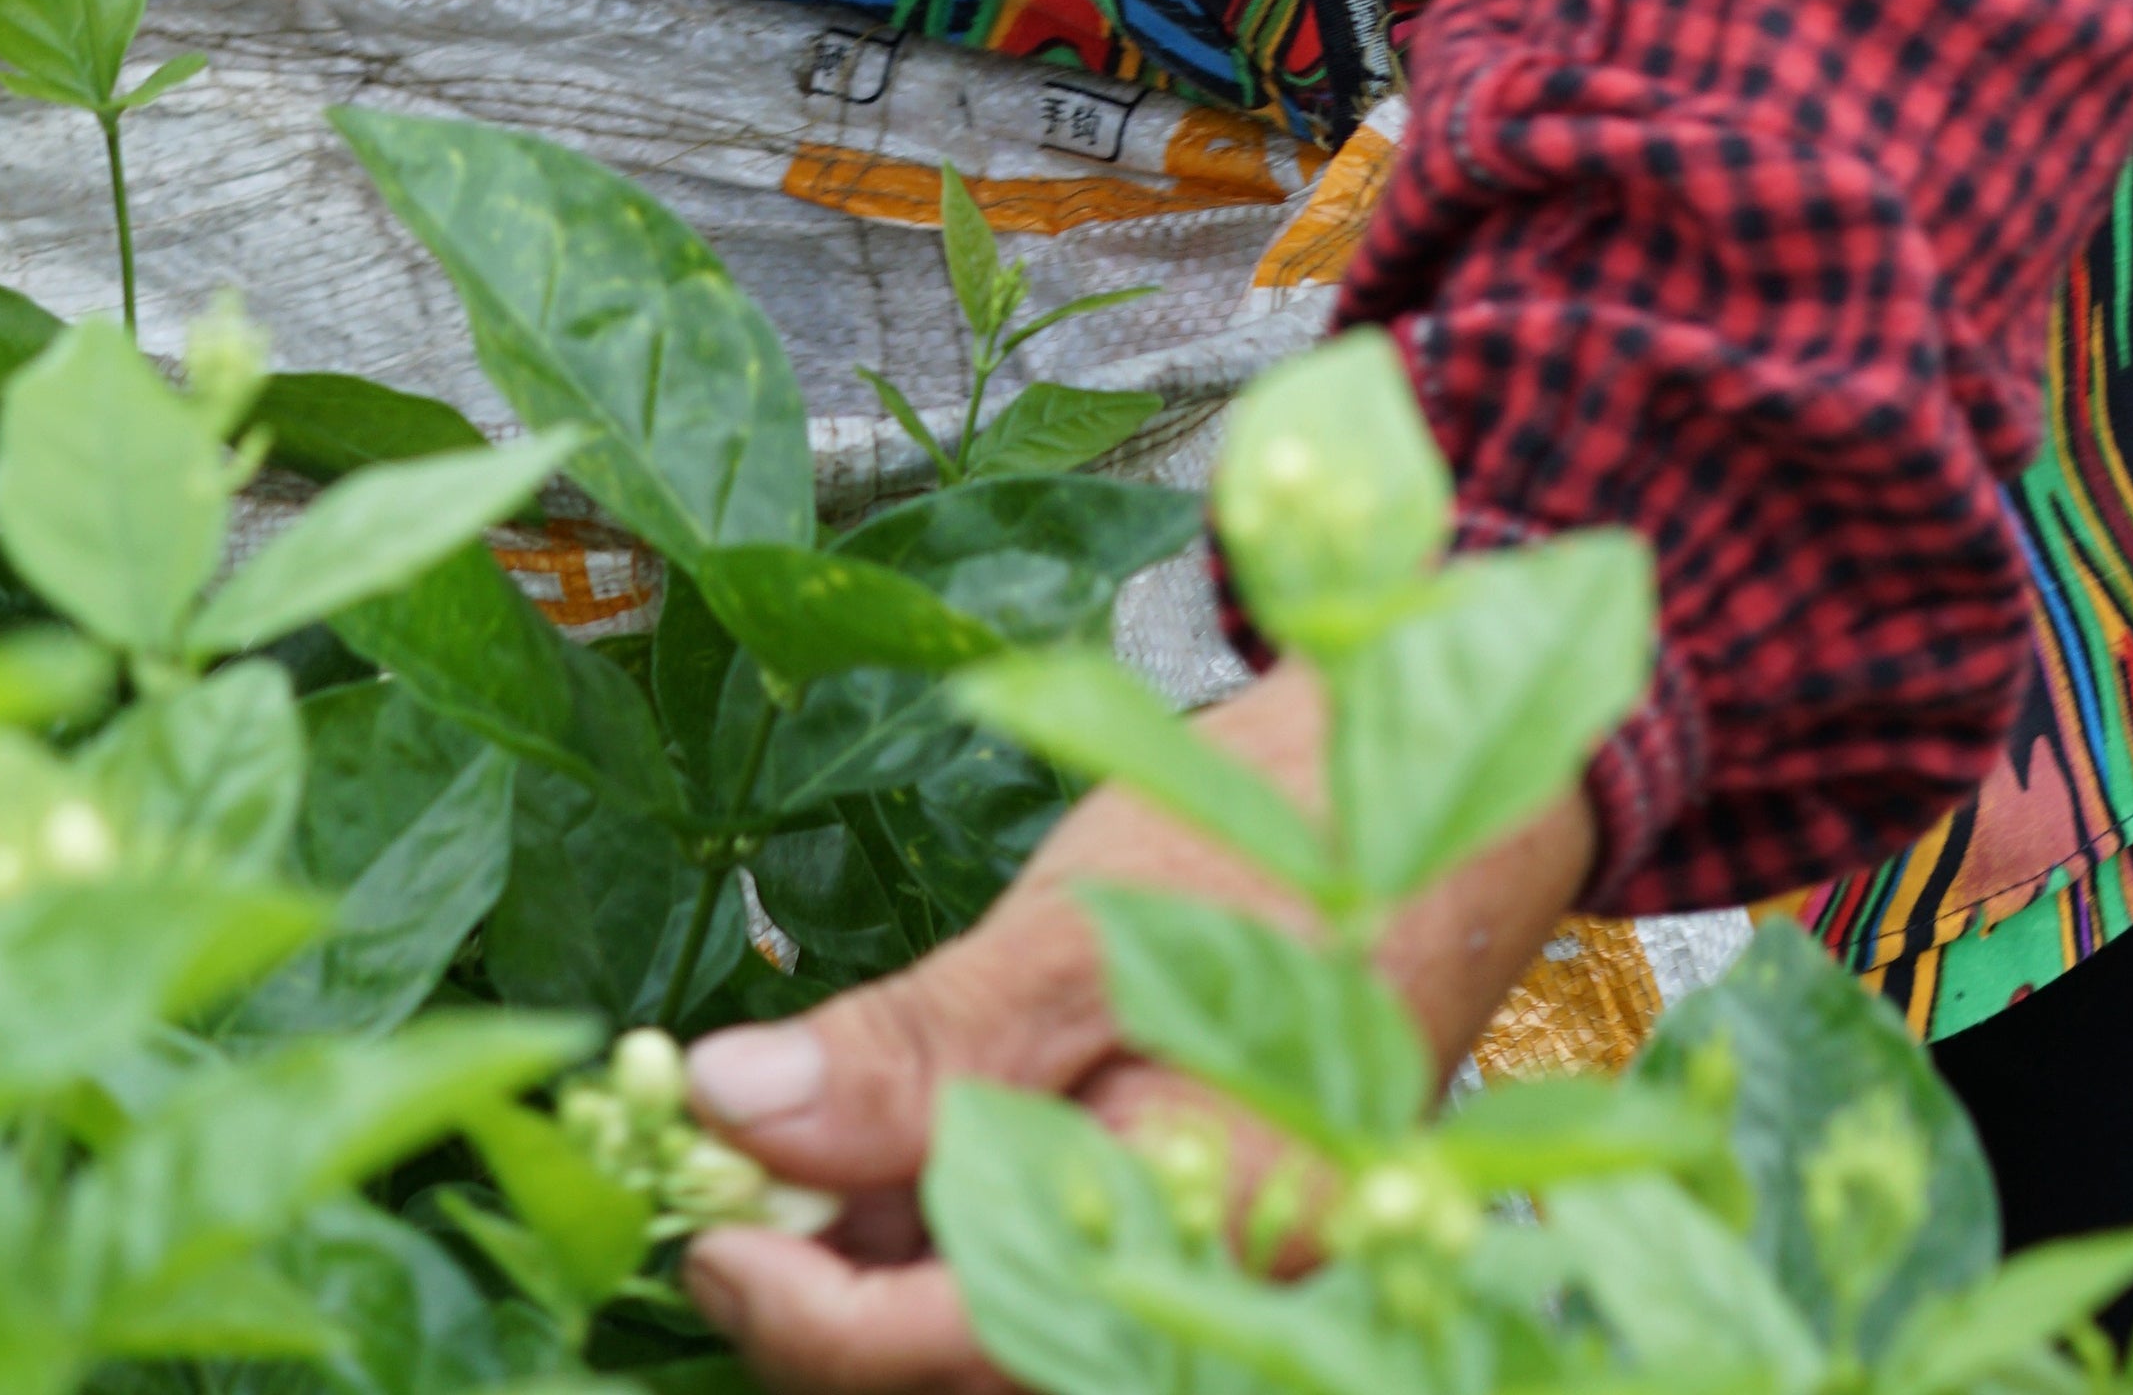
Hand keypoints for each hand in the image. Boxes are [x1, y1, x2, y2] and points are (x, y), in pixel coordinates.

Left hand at [677, 660, 1590, 1392]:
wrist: (1436, 795)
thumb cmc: (1271, 839)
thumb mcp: (1070, 930)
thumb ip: (911, 1052)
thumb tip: (730, 1111)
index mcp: (1191, 1244)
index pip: (949, 1349)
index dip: (798, 1312)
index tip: (696, 1222)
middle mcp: (1196, 1301)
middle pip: (954, 1374)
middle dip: (819, 1304)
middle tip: (718, 1179)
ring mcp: (1187, 1280)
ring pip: (983, 1334)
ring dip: (868, 1272)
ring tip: (785, 1155)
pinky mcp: (1169, 1239)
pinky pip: (1030, 1280)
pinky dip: (934, 1233)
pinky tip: (879, 1153)